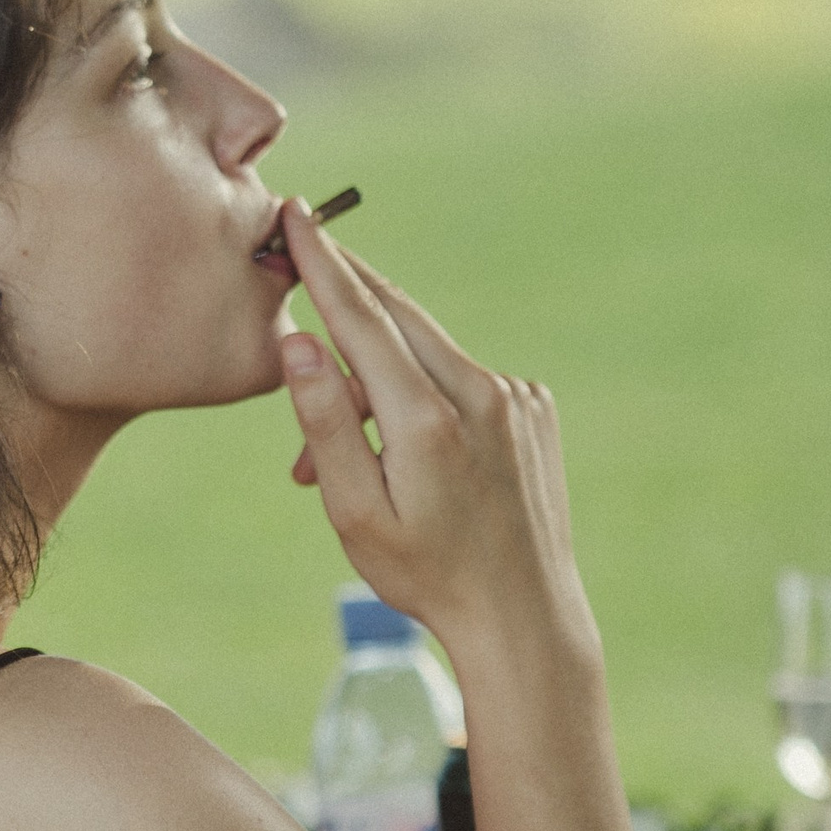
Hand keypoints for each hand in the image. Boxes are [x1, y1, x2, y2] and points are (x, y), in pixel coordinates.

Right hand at [276, 198, 591, 658]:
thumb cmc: (426, 576)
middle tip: (300, 255)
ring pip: (426, 355)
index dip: (324, 263)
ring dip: (375, 379)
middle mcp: (480, 393)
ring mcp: (516, 397)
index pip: (362, 317)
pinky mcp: (533, 408)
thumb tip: (299, 341)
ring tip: (328, 461)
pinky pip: (462, 380)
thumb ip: (325, 423)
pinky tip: (404, 456)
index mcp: (428, 419)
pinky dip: (422, 396)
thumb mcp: (356, 513)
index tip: (296, 215)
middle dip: (345, 292)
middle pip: (397, 316)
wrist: (522, 615)